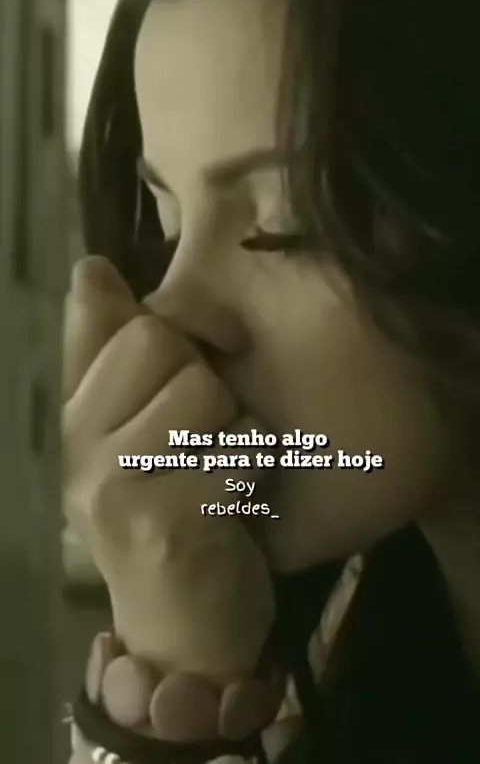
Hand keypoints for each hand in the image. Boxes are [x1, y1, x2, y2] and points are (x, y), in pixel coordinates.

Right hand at [63, 256, 274, 680]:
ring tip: (216, 475)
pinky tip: (233, 507)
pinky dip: (254, 473)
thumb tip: (90, 265)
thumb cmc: (167, 516)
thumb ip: (111, 350)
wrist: (183, 631)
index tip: (185, 384)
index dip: (176, 340)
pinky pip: (239, 447)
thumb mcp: (129, 432)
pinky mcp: (166, 520)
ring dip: (230, 431)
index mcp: (73, 416)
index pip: (121, 322)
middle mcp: (77, 446)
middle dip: (202, 384)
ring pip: (202, 390)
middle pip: (162, 341)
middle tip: (197, 444)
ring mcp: (114, 484)